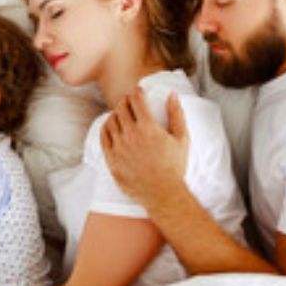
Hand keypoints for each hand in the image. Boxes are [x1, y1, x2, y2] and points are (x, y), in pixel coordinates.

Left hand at [101, 88, 189, 202]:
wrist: (163, 193)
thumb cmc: (175, 167)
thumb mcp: (182, 139)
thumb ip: (176, 114)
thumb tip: (172, 95)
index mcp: (148, 127)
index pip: (136, 100)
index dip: (136, 92)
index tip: (138, 92)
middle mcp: (131, 135)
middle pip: (121, 108)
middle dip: (125, 101)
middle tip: (129, 101)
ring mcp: (119, 148)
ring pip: (111, 121)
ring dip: (116, 113)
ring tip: (121, 114)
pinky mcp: (111, 160)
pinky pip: (103, 137)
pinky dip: (106, 128)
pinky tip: (111, 126)